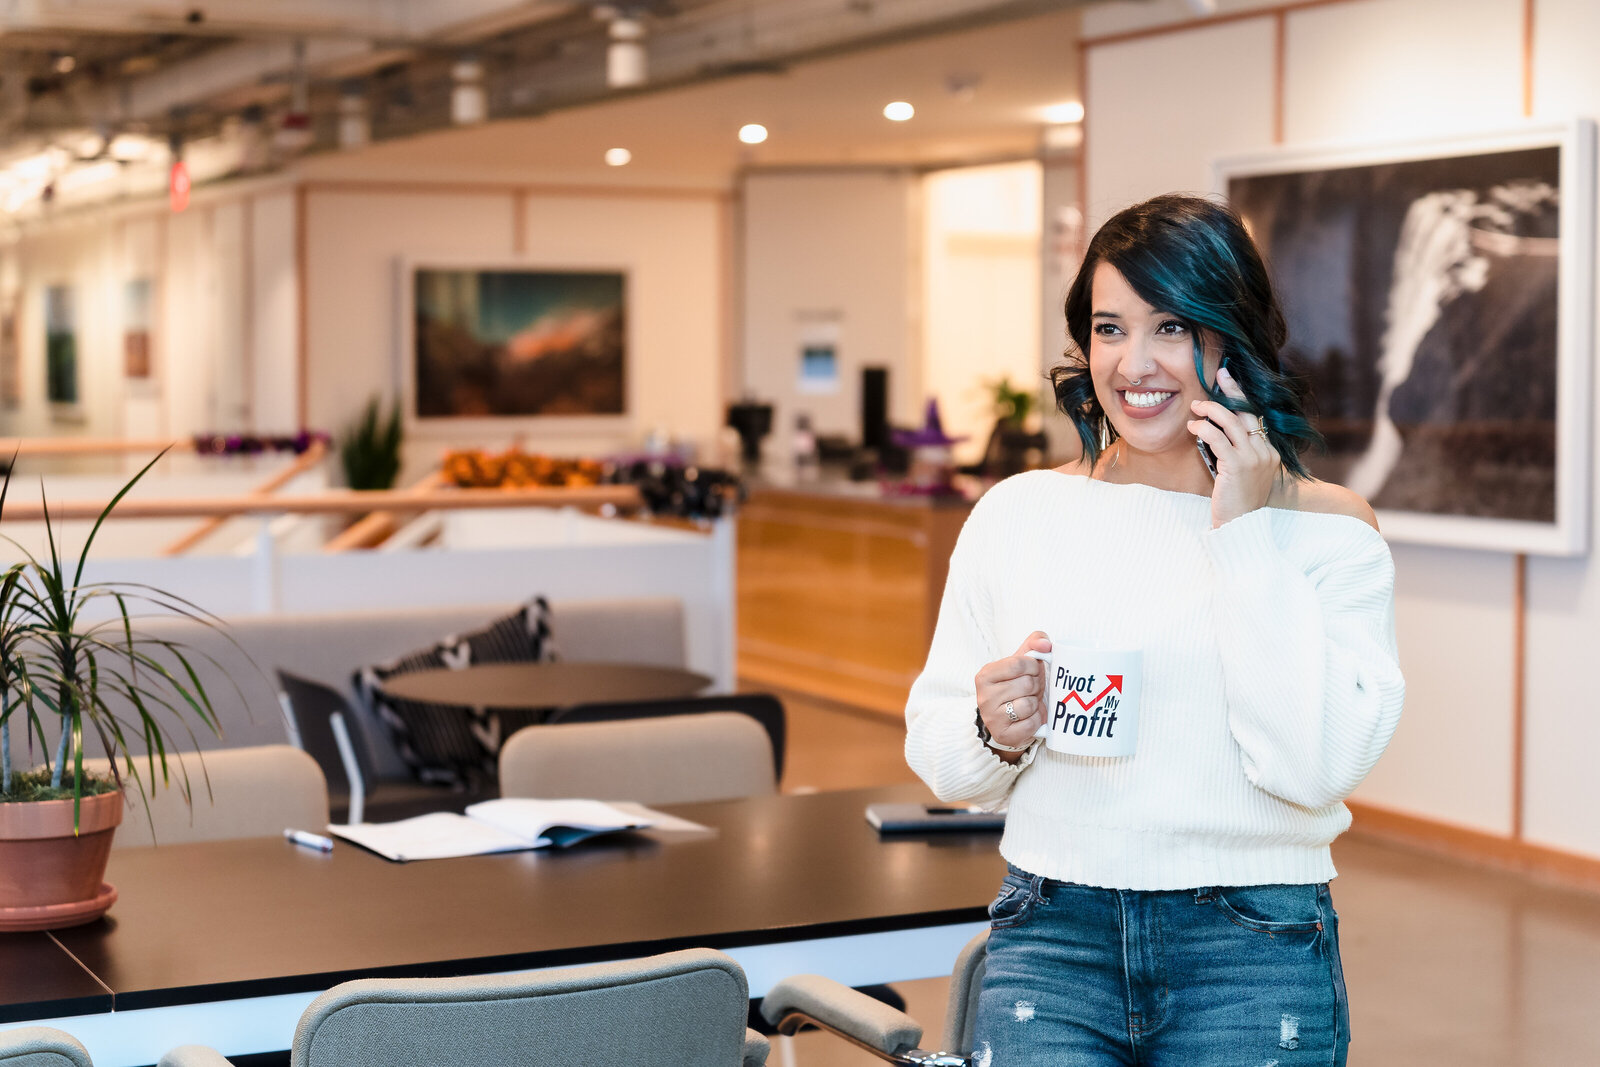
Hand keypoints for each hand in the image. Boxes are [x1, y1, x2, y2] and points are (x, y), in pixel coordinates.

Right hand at [975, 632, 1049, 760]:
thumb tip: (1046, 645)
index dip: (1033, 667)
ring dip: (1035, 704)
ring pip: (1028, 704)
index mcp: (985, 675)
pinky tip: (1029, 717)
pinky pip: (1031, 724)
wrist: (1007, 719)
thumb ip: (1034, 643)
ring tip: (1029, 703)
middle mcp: (984, 696)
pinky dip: (1036, 720)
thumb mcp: (1021, 661)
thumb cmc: (1016, 686)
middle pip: (1026, 684)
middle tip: (1031, 690)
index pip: (1018, 663)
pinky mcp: (1003, 734)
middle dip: (1035, 686)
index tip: (1032, 672)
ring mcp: (992, 717)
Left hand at [1188, 366, 1279, 528]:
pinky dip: (1204, 428)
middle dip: (1233, 391)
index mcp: (1269, 453)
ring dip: (1212, 410)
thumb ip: (1234, 453)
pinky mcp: (1237, 466)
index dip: (1241, 399)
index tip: (1230, 382)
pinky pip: (1218, 439)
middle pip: (1249, 413)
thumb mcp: (1241, 474)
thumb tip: (1215, 431)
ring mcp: (1254, 458)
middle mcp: (1266, 452)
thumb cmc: (1236, 502)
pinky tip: (1193, 426)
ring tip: (1196, 406)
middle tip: (1219, 375)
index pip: (1255, 418)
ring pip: (1233, 422)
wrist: (1241, 526)